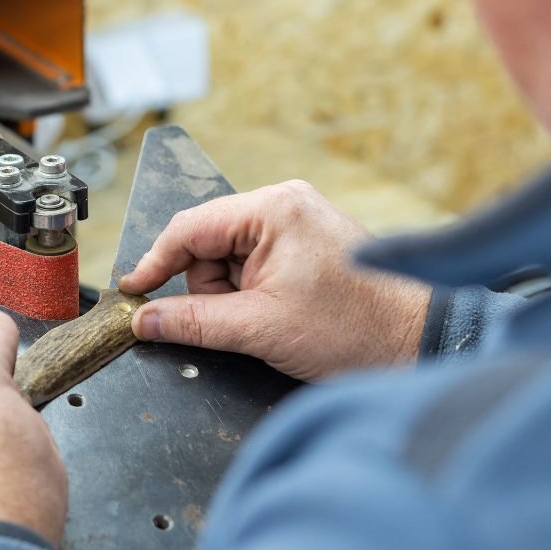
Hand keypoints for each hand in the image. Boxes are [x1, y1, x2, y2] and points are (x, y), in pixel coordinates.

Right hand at [119, 180, 430, 380]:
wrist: (417, 345)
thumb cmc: (356, 329)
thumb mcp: (260, 328)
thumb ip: (193, 322)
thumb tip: (145, 320)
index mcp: (273, 209)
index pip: (189, 228)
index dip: (155, 264)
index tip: (133, 292)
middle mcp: (285, 205)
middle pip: (207, 244)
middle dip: (210, 289)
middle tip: (239, 321)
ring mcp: (298, 223)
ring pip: (229, 260)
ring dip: (234, 296)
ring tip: (270, 321)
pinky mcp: (307, 245)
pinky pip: (255, 266)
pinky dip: (253, 294)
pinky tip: (279, 315)